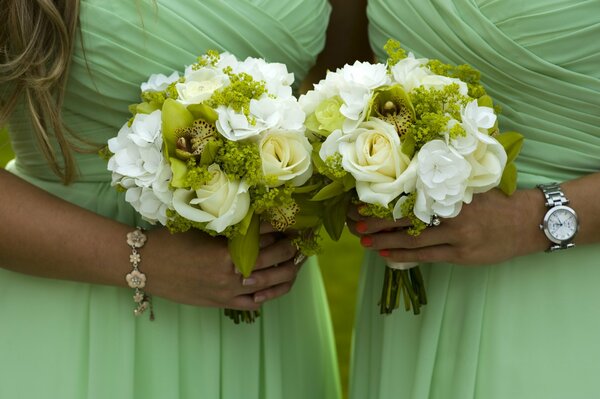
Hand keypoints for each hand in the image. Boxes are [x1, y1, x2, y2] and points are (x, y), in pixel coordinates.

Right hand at [143, 225, 302, 310]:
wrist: (145, 266)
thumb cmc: (171, 241)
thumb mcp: (202, 227)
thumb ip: (231, 227)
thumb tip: (259, 219)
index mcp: (227, 250)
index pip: (266, 235)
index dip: (283, 226)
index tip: (294, 219)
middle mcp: (232, 273)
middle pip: (275, 258)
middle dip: (292, 247)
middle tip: (300, 238)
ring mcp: (228, 291)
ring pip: (272, 283)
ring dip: (289, 270)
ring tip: (297, 261)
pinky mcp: (222, 303)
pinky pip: (255, 303)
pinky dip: (270, 294)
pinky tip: (277, 284)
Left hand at [347, 189, 548, 265]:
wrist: (529, 221)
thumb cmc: (497, 201)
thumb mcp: (470, 185)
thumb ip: (443, 185)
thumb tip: (409, 184)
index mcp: (451, 191)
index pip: (410, 195)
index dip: (385, 201)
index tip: (363, 201)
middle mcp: (450, 212)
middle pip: (405, 218)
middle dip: (378, 221)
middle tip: (356, 222)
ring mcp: (456, 236)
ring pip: (412, 239)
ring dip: (385, 241)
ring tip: (364, 241)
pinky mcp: (461, 254)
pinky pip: (426, 256)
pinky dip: (404, 255)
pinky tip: (387, 255)